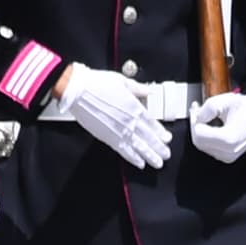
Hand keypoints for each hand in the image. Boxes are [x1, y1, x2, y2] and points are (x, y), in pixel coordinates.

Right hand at [55, 64, 175, 171]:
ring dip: (150, 156)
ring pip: (139, 147)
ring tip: (157, 163)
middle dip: (159, 148)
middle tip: (166, 155)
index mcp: (134, 107)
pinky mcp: (108, 138)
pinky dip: (133, 158)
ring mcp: (119, 131)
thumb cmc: (96, 83)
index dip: (161, 133)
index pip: (152, 123)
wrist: (77, 91)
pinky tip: (139, 163)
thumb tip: (146, 90)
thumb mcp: (121, 81)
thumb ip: (136, 88)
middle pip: (149, 138)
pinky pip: (124, 151)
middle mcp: (129, 121)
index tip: (167, 138)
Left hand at [188, 90, 245, 163]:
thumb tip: (197, 117)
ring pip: (203, 146)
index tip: (196, 110)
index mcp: (228, 138)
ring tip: (206, 116)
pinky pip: (210, 148)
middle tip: (197, 111)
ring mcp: (229, 156)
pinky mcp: (228, 157)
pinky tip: (211, 125)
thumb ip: (207, 108)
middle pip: (199, 142)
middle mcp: (229, 151)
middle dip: (196, 126)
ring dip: (201, 131)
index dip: (194, 121)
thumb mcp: (225, 101)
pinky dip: (208, 137)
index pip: (199, 134)